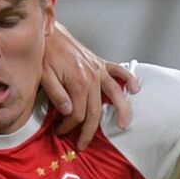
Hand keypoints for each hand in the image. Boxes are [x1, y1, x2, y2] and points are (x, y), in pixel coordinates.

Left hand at [41, 23, 139, 149]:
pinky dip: (129, 79)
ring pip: (114, 95)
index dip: (69, 126)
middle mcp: (93, 77)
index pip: (77, 113)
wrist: (49, 33)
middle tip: (83, 145)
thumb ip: (57, 94)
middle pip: (95, 111)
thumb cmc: (45, 55)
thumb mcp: (44, 76)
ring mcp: (99, 70)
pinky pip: (119, 71)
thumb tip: (68, 112)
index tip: (60, 132)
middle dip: (89, 131)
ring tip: (123, 126)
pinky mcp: (101, 63)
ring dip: (121, 111)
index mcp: (78, 82)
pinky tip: (136, 89)